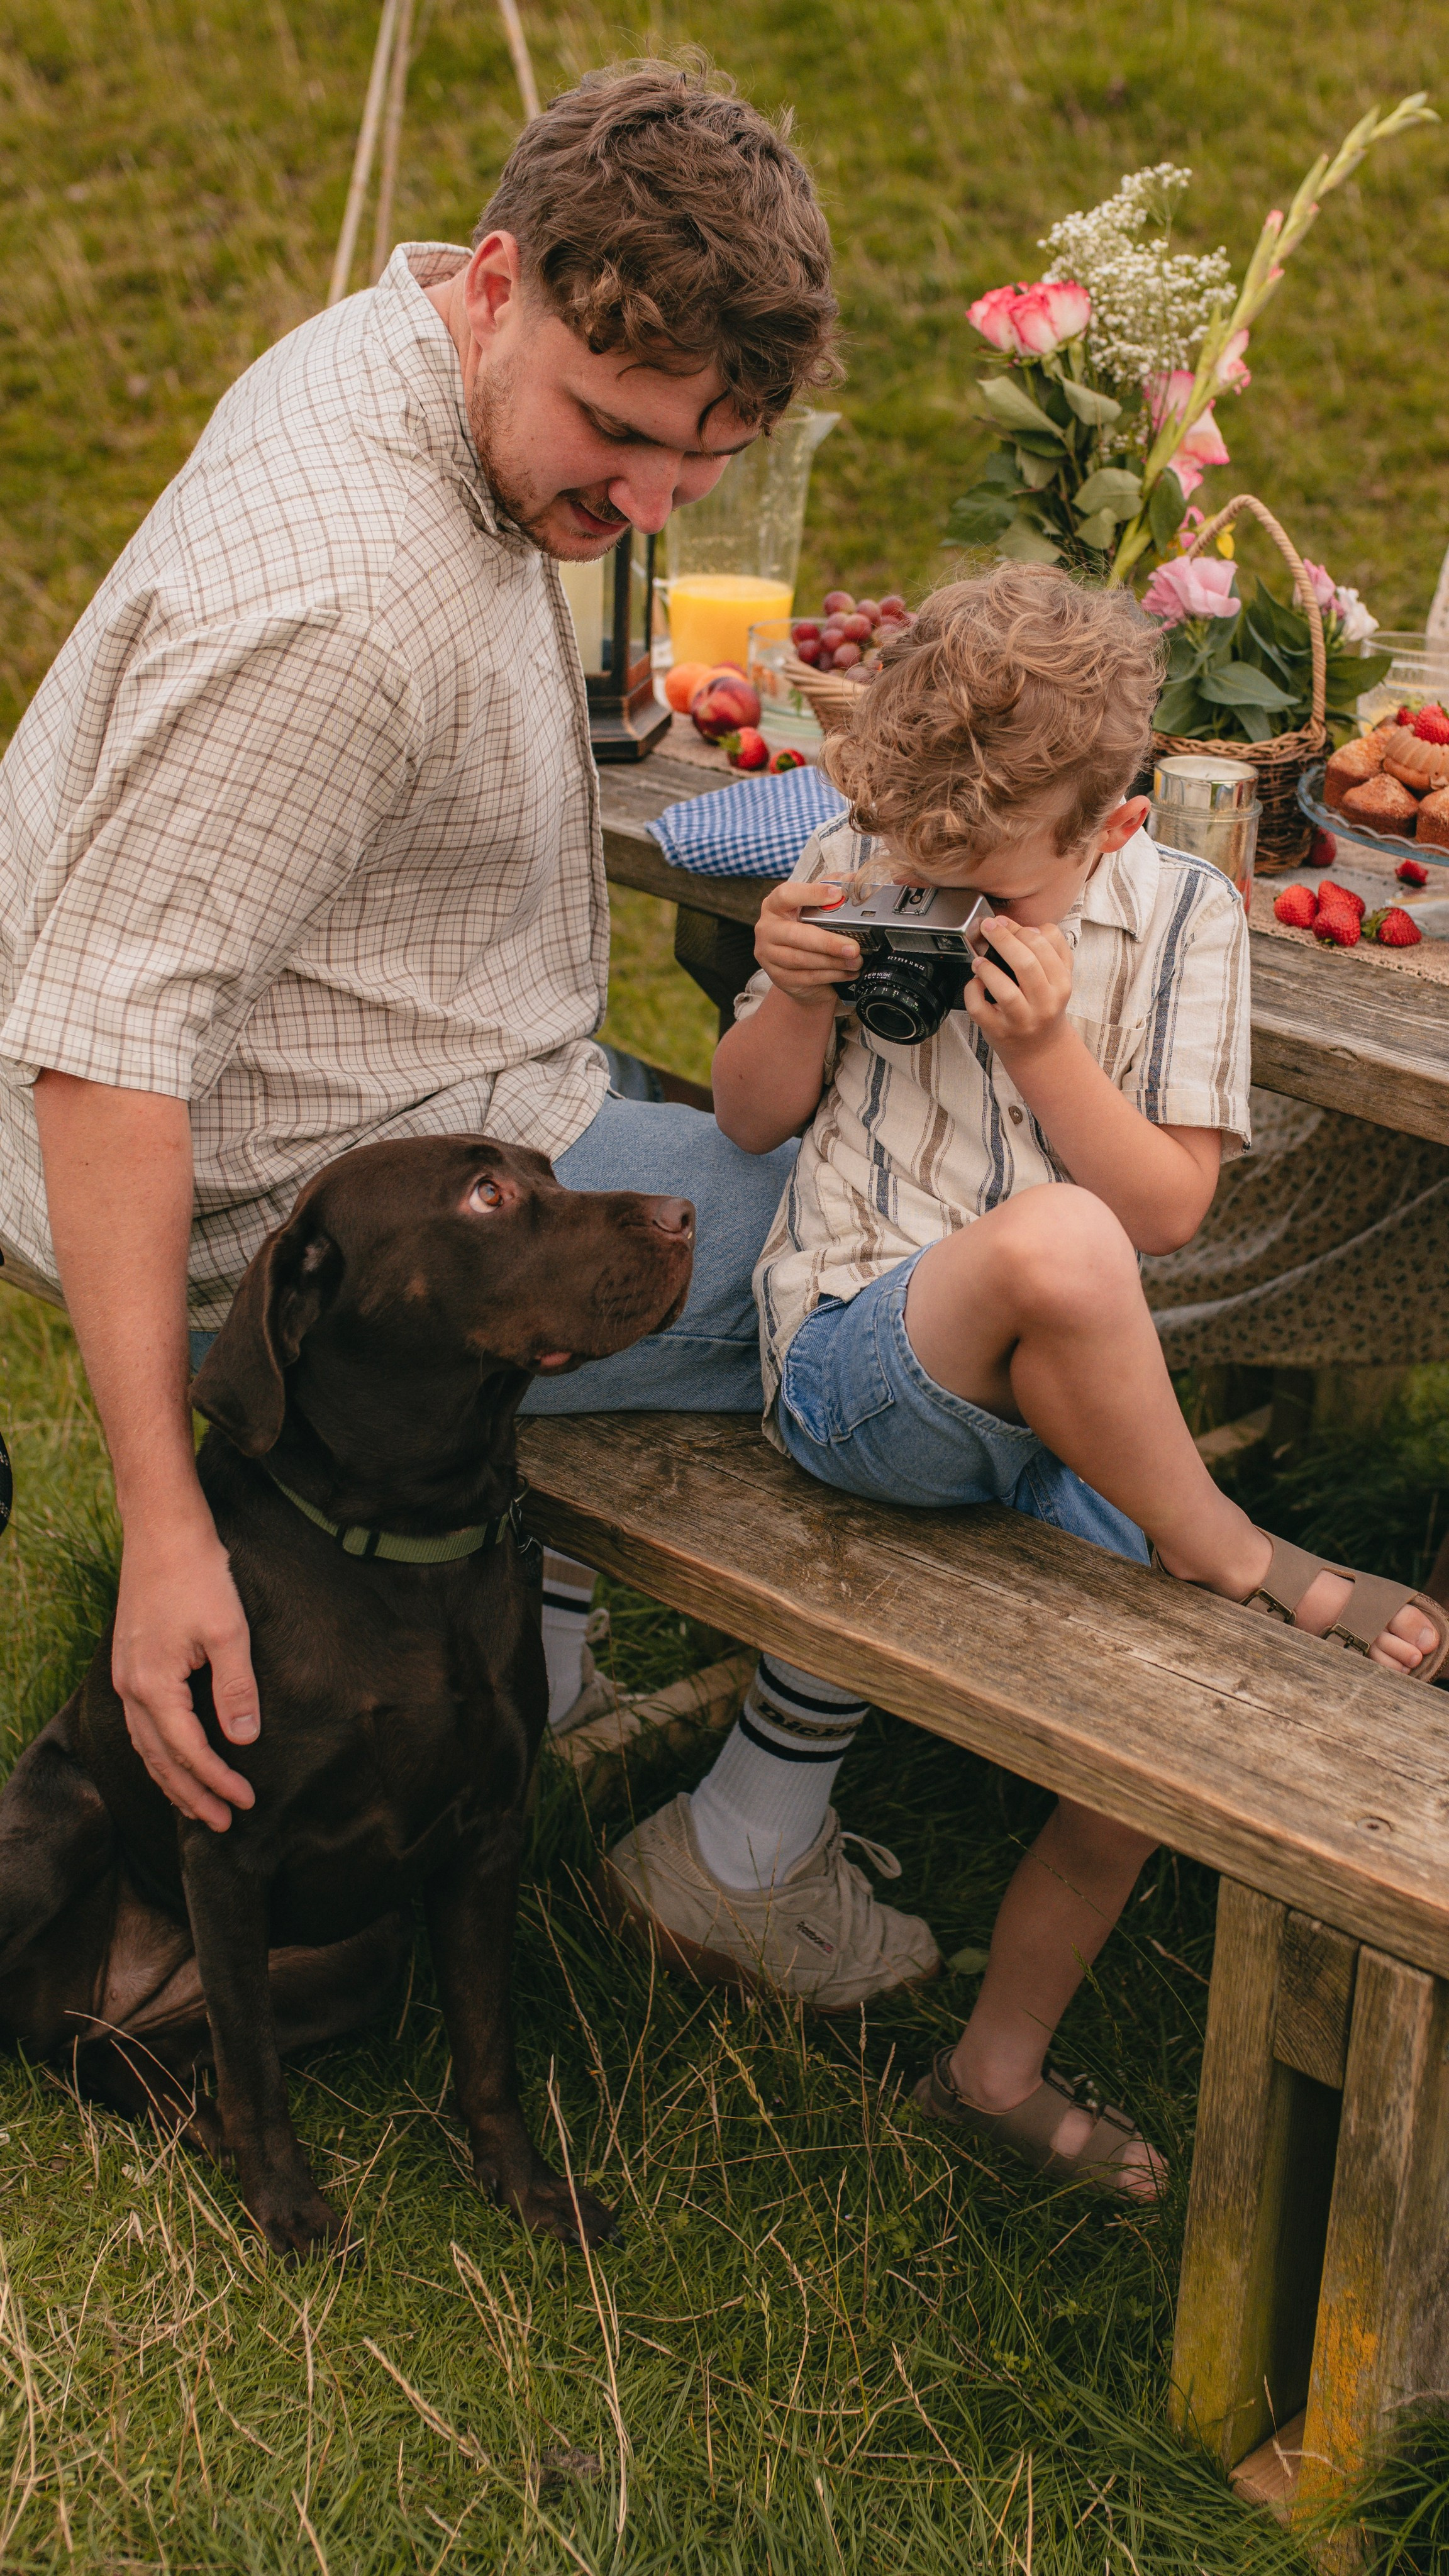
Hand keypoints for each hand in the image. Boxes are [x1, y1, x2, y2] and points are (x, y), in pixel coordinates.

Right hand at [112, 1506, 259, 1830]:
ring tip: (199, 1806)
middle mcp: (131, 1689)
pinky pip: (142, 1725)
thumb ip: (236, 1689)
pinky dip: (160, 1751)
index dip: (218, 1781)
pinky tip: (175, 1758)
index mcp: (154, 1686)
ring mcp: (126, 1677)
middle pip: (160, 1760)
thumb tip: (244, 1739)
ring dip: (173, 1779)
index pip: (188, 1752)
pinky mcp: (132, 1664)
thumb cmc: (199, 1575)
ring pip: (146, 1746)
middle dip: (191, 1796)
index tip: (247, 1803)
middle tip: (223, 1824)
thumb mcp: (230, 1632)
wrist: (162, 1530)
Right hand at [755, 880, 860, 1005]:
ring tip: (855, 961)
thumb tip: (854, 879)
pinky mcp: (777, 976)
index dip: (811, 893)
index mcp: (774, 905)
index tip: (837, 894)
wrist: (794, 966)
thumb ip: (830, 888)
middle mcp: (767, 928)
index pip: (787, 894)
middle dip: (827, 942)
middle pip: (795, 934)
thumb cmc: (805, 930)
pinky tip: (846, 972)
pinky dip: (830, 975)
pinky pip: (805, 977)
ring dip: (832, 962)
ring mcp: (768, 954)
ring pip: (801, 959)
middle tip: (853, 947)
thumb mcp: (815, 906)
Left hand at [965, 914, 1073, 1055]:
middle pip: (1026, 964)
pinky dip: (973, 992)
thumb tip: (1027, 927)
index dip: (1020, 929)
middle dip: (1003, 939)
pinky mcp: (999, 1031)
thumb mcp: (1059, 976)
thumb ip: (1052, 946)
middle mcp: (1045, 1003)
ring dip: (988, 970)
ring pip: (1006, 992)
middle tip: (987, 927)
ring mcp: (1022, 1020)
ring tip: (979, 960)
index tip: (1003, 921)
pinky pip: (981, 1010)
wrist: (1040, 1048)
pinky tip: (974, 983)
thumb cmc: (1044, 1005)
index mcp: (1061, 984)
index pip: (1043, 948)